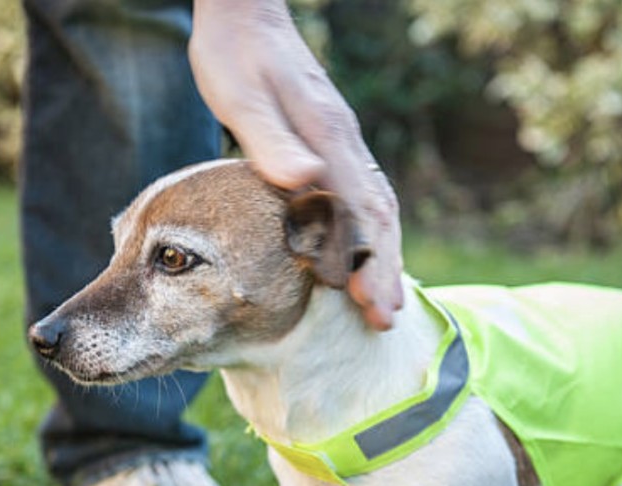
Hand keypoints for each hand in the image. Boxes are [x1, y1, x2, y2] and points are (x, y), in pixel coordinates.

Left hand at [189, 0, 403, 329]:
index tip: (370, 303)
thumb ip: (273, 142)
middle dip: (384, 268)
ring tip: (382, 300)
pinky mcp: (331, 143)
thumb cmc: (236, 57)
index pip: (359, 210)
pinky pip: (362, 195)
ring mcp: (342, 142)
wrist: (245, 15)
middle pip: (378, 215)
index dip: (367, 259)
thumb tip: (306, 182)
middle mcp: (344, 143)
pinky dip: (370, 231)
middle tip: (385, 319)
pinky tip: (364, 252)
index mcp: (327, 138)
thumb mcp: (244, 97)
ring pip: (376, 206)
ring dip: (382, 255)